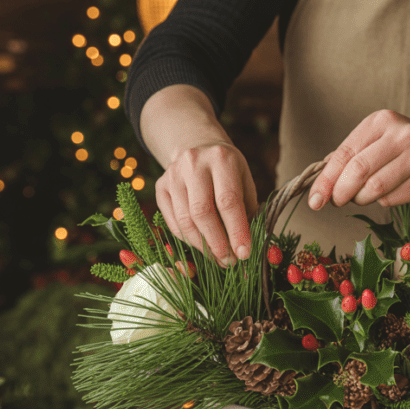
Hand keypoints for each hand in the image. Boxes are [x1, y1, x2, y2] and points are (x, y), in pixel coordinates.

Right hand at [154, 141, 257, 266]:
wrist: (197, 146)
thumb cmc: (228, 171)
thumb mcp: (245, 182)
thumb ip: (249, 211)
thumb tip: (248, 249)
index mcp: (222, 159)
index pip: (228, 201)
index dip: (236, 231)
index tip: (244, 254)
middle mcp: (194, 163)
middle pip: (202, 212)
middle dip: (217, 243)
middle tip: (229, 262)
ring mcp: (173, 175)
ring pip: (185, 220)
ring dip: (202, 246)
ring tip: (218, 258)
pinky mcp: (160, 186)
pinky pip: (172, 222)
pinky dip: (188, 239)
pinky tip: (202, 245)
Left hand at [307, 110, 409, 209]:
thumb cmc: (397, 150)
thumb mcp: (372, 143)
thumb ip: (345, 160)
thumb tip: (318, 191)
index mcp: (382, 120)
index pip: (346, 152)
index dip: (326, 179)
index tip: (315, 200)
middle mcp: (403, 135)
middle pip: (359, 170)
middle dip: (341, 192)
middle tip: (336, 201)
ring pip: (374, 189)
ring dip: (360, 199)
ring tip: (361, 196)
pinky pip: (390, 200)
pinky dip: (381, 202)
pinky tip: (386, 194)